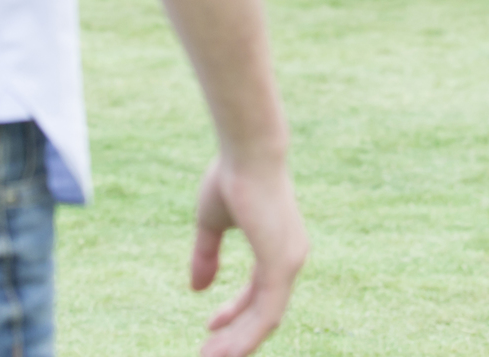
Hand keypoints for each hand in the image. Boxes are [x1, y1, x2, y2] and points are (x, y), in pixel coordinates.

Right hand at [190, 153, 308, 356]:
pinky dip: (245, 335)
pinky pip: (266, 314)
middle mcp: (290, 257)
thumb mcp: (212, 222)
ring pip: (266, 319)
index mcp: (278, 245)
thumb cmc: (231, 177)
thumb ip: (207, 255)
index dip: (235, 311)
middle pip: (265, 310)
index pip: (259, 291)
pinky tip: (223, 349)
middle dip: (237, 335)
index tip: (209, 323)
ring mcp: (289, 262)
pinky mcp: (282, 265)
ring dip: (239, 343)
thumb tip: (197, 290)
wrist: (247, 151)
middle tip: (210, 354)